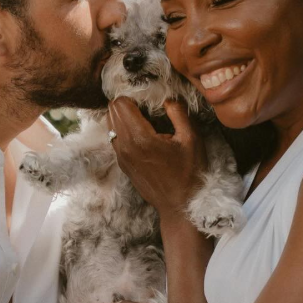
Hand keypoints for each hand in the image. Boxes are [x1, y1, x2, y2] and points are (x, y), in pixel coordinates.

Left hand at [107, 98, 208, 218]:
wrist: (180, 205)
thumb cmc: (189, 173)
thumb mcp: (191, 138)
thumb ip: (178, 112)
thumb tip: (167, 98)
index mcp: (140, 138)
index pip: (120, 103)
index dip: (134, 96)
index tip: (150, 101)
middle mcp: (124, 146)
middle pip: (112, 111)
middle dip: (128, 104)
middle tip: (148, 109)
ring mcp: (120, 157)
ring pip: (110, 124)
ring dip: (124, 117)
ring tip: (146, 122)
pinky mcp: (122, 164)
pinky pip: (115, 138)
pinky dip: (125, 131)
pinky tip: (145, 136)